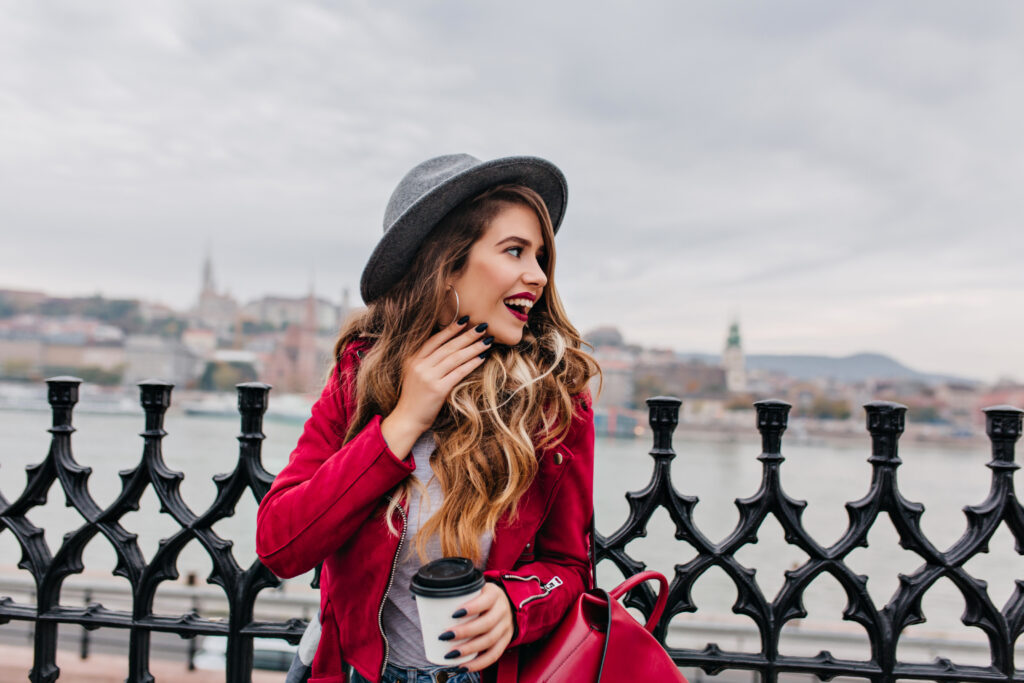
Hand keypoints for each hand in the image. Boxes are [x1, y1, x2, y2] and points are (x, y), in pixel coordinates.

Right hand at [380, 318, 491, 458]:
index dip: (451, 329)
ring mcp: (428, 377)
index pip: (435, 339)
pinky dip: (472, 363)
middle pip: (448, 346)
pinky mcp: (437, 389)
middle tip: (483, 326)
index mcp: (413, 358)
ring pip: (455, 357)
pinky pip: (459, 372)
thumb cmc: (414, 397)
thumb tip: (448, 346)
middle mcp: (420, 365)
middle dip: (467, 335)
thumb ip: (426, 360)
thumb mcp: (414, 373)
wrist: (407, 419)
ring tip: (487, 341)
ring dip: (473, 347)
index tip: (465, 320)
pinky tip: (482, 358)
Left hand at [442, 582, 513, 671]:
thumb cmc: (481, 597)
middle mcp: (503, 610)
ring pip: (490, 640)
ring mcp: (506, 627)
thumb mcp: (475, 590)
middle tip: (445, 636)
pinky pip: (494, 655)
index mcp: (494, 594)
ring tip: (451, 653)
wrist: (505, 603)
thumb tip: (423, 600)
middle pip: (487, 623)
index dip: (471, 608)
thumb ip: (457, 593)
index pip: (485, 601)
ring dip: (469, 649)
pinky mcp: (505, 640)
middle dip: (465, 632)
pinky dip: (479, 663)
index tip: (453, 614)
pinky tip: (464, 666)